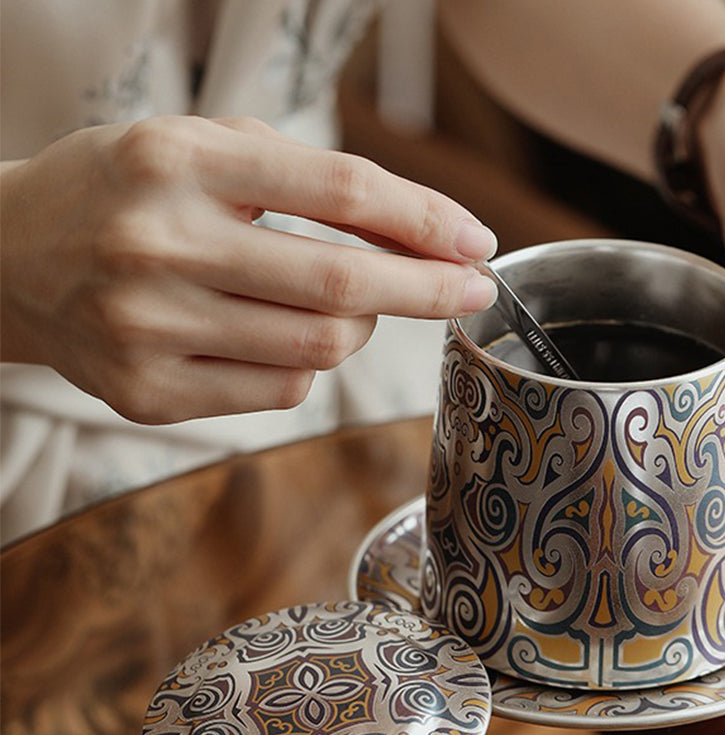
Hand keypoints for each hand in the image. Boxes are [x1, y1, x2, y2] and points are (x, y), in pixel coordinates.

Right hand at [0, 116, 498, 422]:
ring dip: (362, 327)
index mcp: (178, 163)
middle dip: (428, 290)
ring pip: (318, 350)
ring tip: (353, 302)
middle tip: (472, 290)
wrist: (8, 257)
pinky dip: (308, 366)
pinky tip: (284, 337)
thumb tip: (419, 235)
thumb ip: (307, 179)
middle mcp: (159, 247)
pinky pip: (279, 393)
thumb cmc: (124, 193)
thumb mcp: (204, 150)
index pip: (340, 190)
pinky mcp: (147, 394)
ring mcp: (148, 329)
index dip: (425, 219)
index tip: (477, 242)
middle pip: (341, 283)